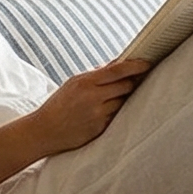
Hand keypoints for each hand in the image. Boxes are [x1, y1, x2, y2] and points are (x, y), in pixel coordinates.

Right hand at [0, 57, 152, 193]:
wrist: (44, 131)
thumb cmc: (59, 104)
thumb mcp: (73, 84)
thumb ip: (95, 75)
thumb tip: (118, 64)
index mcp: (85, 82)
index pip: (117, 70)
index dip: (135, 66)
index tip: (148, 62)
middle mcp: (92, 97)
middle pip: (125, 86)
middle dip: (132, 83)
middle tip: (139, 79)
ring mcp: (97, 114)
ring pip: (123, 102)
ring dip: (124, 99)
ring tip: (118, 97)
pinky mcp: (100, 129)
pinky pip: (116, 116)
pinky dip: (116, 112)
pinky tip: (109, 112)